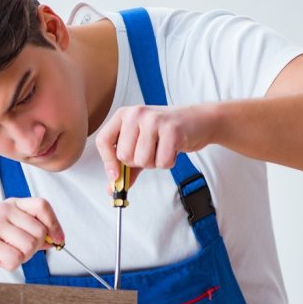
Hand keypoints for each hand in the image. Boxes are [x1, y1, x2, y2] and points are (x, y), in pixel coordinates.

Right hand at [0, 198, 64, 271]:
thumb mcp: (4, 229)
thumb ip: (28, 233)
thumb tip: (56, 240)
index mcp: (10, 205)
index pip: (42, 206)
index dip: (55, 224)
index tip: (58, 240)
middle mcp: (3, 210)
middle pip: (40, 232)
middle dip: (35, 248)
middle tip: (18, 252)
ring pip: (29, 246)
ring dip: (22, 258)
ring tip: (5, 255)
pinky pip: (15, 258)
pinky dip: (11, 265)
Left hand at [95, 104, 218, 187]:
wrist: (198, 120)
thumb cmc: (165, 133)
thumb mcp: (140, 145)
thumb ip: (125, 167)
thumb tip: (111, 189)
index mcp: (123, 115)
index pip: (103, 141)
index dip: (108, 162)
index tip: (116, 176)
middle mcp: (136, 114)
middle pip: (124, 155)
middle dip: (138, 162)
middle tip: (150, 151)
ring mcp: (154, 120)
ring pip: (142, 160)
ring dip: (154, 163)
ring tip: (162, 149)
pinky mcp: (172, 130)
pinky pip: (162, 162)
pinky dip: (168, 163)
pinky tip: (173, 150)